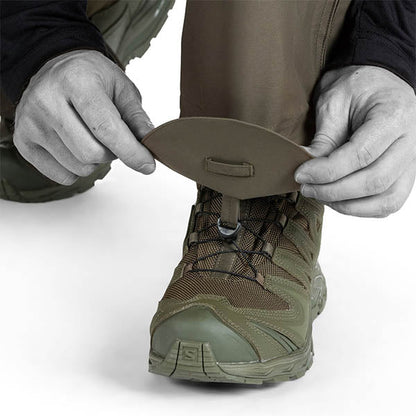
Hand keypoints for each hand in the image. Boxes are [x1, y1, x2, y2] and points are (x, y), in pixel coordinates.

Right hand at [13, 50, 154, 184]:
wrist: (55, 69)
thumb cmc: (92, 79)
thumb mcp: (122, 88)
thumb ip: (137, 118)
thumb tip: (150, 145)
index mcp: (76, 81)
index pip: (106, 129)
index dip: (131, 152)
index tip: (147, 165)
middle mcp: (47, 100)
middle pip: (92, 154)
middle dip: (112, 154)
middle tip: (111, 138)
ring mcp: (30, 122)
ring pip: (79, 167)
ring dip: (95, 161)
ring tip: (91, 138)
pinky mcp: (23, 141)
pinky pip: (63, 176)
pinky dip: (77, 168)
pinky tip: (74, 146)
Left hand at [295, 65, 415, 217]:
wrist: (378, 81)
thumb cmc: (358, 86)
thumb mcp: (334, 101)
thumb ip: (324, 138)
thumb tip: (306, 171)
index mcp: (394, 116)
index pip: (362, 155)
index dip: (327, 171)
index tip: (301, 174)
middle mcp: (411, 141)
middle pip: (375, 181)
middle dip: (333, 191)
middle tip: (306, 187)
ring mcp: (412, 161)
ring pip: (385, 199)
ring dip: (347, 204)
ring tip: (320, 195)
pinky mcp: (405, 174)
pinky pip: (389, 203)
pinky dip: (362, 209)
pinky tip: (338, 201)